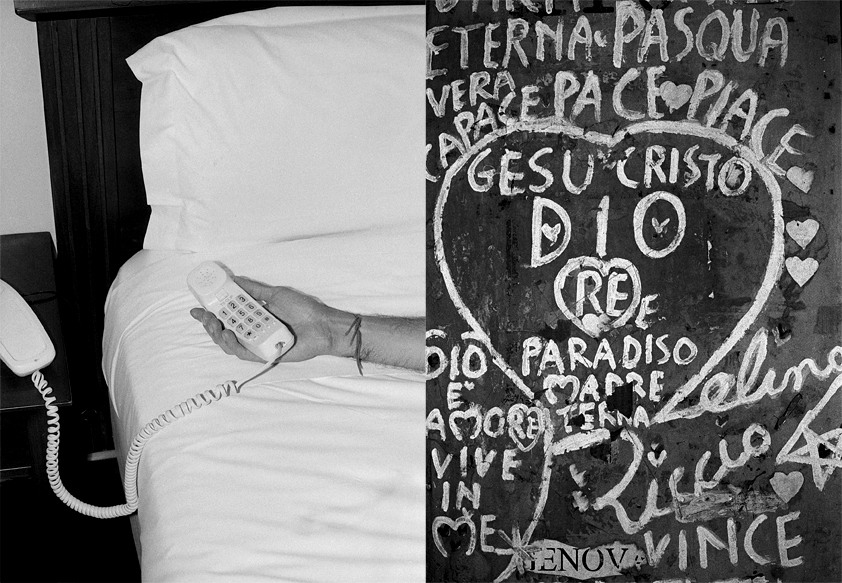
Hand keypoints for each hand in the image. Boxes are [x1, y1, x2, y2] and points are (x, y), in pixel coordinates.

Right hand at [190, 277, 352, 362]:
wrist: (323, 325)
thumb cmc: (304, 310)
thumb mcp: (276, 294)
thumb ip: (254, 289)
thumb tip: (235, 279)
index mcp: (255, 317)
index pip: (227, 316)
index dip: (210, 313)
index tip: (196, 308)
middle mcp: (253, 331)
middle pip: (224, 331)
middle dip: (210, 324)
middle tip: (204, 316)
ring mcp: (258, 344)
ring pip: (230, 344)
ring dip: (218, 335)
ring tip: (215, 324)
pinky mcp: (264, 355)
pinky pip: (244, 353)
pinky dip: (234, 345)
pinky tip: (230, 334)